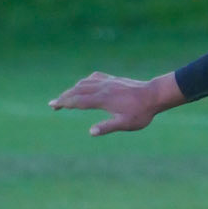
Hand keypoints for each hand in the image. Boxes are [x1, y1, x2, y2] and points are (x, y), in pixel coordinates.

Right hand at [51, 72, 169, 137]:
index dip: (64, 103)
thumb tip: (91, 132)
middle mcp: (103, 88)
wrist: (154, 94)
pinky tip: (84, 84)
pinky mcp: (113, 79)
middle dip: (64, 97)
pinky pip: (94, 77)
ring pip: (84, 83)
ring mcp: (108, 81)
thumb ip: (108, 127)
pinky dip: (85, 81)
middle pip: (77, 90)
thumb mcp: (126, 123)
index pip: (78, 101)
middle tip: (53, 104)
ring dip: (72, 89)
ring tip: (65, 97)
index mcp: (103, 99)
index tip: (53, 105)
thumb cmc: (141, 112)